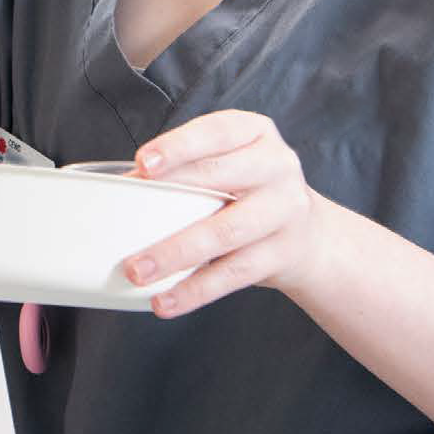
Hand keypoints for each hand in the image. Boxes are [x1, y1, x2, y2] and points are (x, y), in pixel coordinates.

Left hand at [119, 110, 333, 317]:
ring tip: (138, 270)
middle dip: (168, 198)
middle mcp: (276, 165)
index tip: (143, 164)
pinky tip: (165, 300)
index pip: (216, 132)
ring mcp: (286, 210)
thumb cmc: (248, 190)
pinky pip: (234, 273)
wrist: (309, 234)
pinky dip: (195, 290)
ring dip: (176, 253)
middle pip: (218, 178)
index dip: (178, 146)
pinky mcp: (284, 253)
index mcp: (255, 132)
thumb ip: (185, 169)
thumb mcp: (227, 163)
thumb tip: (124, 189)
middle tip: (126, 221)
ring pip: (225, 232)